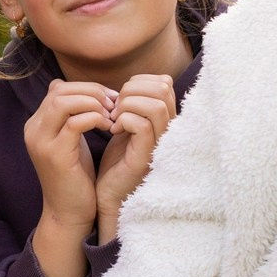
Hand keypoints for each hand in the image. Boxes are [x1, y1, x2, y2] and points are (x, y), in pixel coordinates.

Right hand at [23, 79, 116, 233]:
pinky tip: (108, 127)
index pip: (58, 88)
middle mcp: (33, 130)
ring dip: (93, 103)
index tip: (110, 99)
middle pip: (60, 91)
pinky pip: (74, 123)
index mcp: (37, 124)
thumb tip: (82, 90)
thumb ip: (72, 116)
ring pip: (63, 102)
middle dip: (92, 92)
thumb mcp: (71, 140)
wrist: (69, 212)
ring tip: (111, 115)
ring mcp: (41, 142)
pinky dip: (94, 119)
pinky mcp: (54, 154)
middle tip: (114, 104)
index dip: (86, 88)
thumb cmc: (75, 176)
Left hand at [94, 74, 176, 244]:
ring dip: (128, 105)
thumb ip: (130, 106)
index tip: (119, 98)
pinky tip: (113, 130)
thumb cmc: (117, 161)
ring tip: (114, 118)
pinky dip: (125, 120)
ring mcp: (160, 144)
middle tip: (115, 108)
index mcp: (164, 120)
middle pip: (163, 88)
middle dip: (132, 90)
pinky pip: (143, 126)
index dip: (138, 82)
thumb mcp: (125, 127)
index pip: (163, 82)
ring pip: (156, 105)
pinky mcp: (147, 157)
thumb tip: (123, 84)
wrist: (108, 194)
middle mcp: (168, 130)